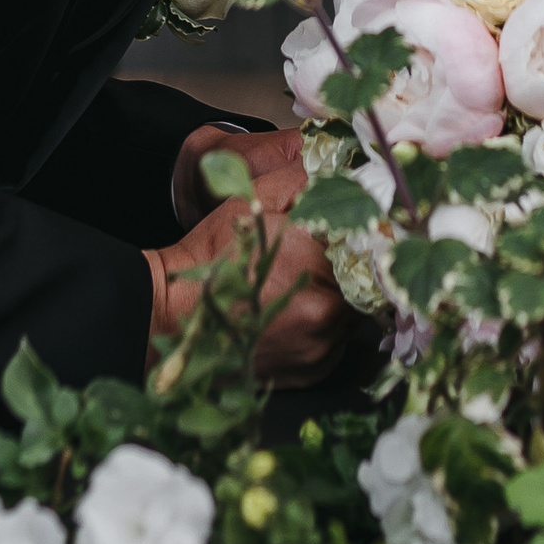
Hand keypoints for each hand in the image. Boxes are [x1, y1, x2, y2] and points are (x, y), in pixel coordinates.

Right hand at [145, 136, 345, 379]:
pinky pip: (337, 345)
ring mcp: (319, 349)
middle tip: (317, 261)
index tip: (341, 238)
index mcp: (318, 264)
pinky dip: (325, 331)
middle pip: (363, 286)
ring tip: (303, 287)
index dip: (355, 241)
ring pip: (352, 317)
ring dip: (337, 301)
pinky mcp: (311, 373)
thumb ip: (305, 181)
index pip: (366, 248)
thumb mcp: (258, 199)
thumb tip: (347, 170)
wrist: (177, 310)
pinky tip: (298, 315)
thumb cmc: (216, 252)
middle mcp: (325, 313)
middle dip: (346, 272)